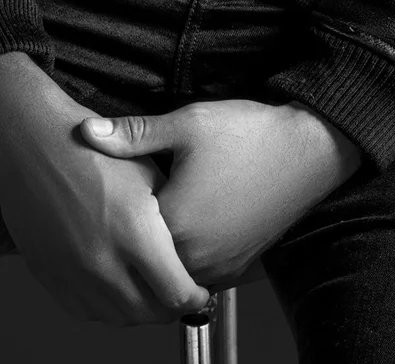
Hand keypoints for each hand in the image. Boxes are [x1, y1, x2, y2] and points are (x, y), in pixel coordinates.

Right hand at [0, 54, 210, 326]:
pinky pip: (84, 309)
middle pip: (147, 313)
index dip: (194, 296)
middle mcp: (102, 260)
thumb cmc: (94, 149)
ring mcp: (72, 271)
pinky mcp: (49, 273)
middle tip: (175, 292)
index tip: (200, 291)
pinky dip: (105, 306)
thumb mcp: (147, 173)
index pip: (175, 293)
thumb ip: (169, 221)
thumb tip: (187, 253)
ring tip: (146, 290)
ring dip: (137, 310)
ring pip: (116, 317)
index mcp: (134, 231)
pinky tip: (113, 287)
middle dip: (168, 307)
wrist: (34, 142)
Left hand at [77, 97, 363, 288]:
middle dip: (138, 230)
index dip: (116, 205)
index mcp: (175, 224)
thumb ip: (132, 135)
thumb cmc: (248, 133)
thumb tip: (85, 131)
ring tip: (166, 206)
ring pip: (175, 267)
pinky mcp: (242, 267)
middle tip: (134, 197)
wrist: (309, 147)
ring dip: (166, 244)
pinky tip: (194, 218)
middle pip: (148, 254)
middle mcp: (197, 257)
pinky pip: (202, 270)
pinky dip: (192, 251)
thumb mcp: (186, 124)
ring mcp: (222, 266)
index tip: (112, 185)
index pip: (125, 229)